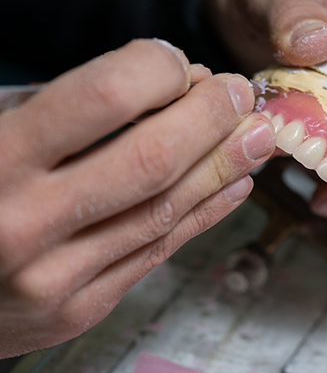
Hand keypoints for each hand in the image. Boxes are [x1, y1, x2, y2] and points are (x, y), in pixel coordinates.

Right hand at [0, 39, 274, 357]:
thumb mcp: (0, 124)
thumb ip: (79, 104)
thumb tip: (182, 85)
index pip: (105, 96)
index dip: (159, 70)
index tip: (181, 63)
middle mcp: (21, 224)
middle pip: (152, 159)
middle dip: (210, 118)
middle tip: (239, 94)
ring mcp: (53, 279)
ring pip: (165, 211)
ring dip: (223, 167)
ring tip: (256, 137)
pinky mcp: (79, 310)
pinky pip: (158, 251)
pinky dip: (204, 213)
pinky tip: (234, 184)